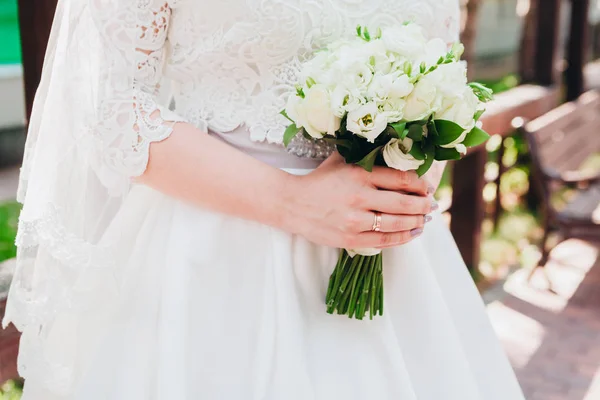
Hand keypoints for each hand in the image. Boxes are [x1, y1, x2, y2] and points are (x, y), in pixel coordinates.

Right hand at [281, 153, 435, 248]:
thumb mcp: (342, 161)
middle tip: (432, 205)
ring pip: (398, 223)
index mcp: (360, 173)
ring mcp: (355, 220)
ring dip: (417, 222)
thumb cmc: (320, 181)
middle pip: (405, 202)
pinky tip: (412, 233)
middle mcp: (360, 196)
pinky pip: (385, 240)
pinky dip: (403, 237)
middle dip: (424, 205)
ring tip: (425, 220)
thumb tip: (398, 154)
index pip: (402, 179)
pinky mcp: (351, 238)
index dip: (421, 185)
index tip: (428, 188)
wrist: (292, 204)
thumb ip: (367, 158)